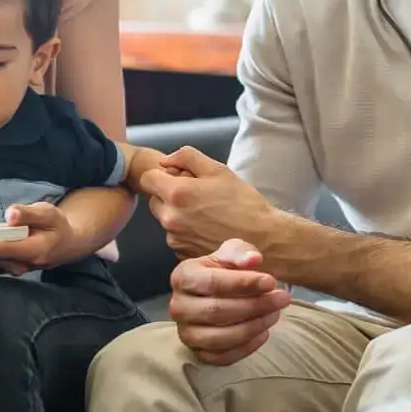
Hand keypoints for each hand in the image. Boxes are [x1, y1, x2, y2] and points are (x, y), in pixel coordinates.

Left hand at [141, 147, 277, 259]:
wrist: (263, 241)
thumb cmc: (244, 204)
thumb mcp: (219, 170)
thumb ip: (187, 157)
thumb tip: (166, 161)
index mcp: (176, 194)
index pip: (147, 179)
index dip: (162, 175)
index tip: (179, 178)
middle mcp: (170, 218)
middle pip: (154, 200)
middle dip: (169, 195)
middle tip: (198, 196)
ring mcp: (175, 239)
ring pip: (166, 220)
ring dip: (178, 215)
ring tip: (207, 215)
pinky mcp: (182, 254)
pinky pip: (177, 237)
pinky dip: (187, 233)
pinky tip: (208, 230)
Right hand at [168, 239, 291, 365]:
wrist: (216, 293)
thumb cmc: (225, 270)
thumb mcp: (232, 253)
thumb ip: (240, 252)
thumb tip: (252, 259)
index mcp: (182, 277)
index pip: (212, 282)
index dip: (244, 283)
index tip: (271, 282)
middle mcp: (178, 307)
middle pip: (216, 310)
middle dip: (254, 305)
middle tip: (282, 298)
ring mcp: (187, 333)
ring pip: (220, 337)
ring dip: (253, 326)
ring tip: (275, 314)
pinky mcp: (198, 353)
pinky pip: (223, 357)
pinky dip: (247, 347)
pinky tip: (264, 332)